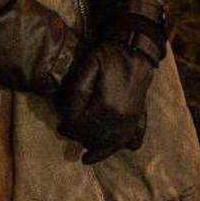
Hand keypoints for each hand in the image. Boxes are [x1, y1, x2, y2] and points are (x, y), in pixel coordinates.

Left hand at [55, 39, 157, 161]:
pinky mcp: (139, 119)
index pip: (81, 125)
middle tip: (66, 133)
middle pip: (94, 137)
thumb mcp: (89, 65)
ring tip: (83, 149)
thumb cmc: (110, 56)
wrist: (136, 51)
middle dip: (78, 137)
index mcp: (106, 106)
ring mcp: (131, 121)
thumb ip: (78, 89)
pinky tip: (109, 149)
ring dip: (96, 147)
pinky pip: (130, 141)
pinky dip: (118, 147)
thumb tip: (68, 112)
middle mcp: (120, 119)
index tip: (60, 126)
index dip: (68, 127)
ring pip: (110, 143)